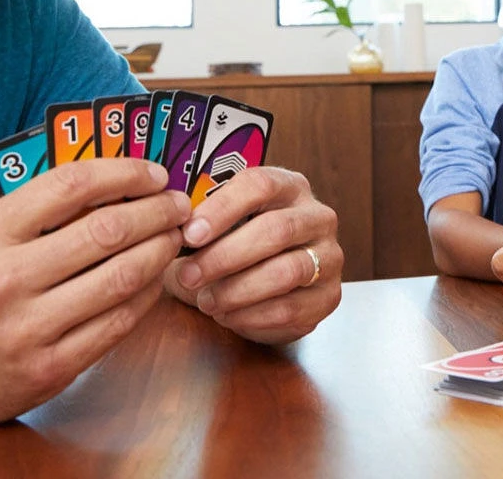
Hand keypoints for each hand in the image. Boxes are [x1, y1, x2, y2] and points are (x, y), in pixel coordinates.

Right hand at [0, 159, 189, 434]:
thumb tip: (111, 180)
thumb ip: (32, 209)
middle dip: (156, 211)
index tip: (152, 174)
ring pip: (121, 277)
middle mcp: (5, 280)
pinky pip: (117, 323)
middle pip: (106, 230)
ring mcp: (29, 330)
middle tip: (178, 204)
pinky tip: (156, 277)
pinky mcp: (50, 369)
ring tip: (175, 236)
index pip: (71, 186)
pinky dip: (147, 294)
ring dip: (160, 250)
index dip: (124, 173)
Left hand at [164, 167, 342, 343]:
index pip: (260, 185)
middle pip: (275, 230)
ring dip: (238, 290)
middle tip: (189, 275)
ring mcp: (329, 257)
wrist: (268, 283)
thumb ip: (201, 221)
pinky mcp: (329, 296)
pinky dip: (252, 316)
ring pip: (286, 272)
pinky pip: (291, 309)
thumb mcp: (221, 224)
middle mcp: (318, 216)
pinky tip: (227, 315)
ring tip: (205, 300)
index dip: (222, 209)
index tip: (189, 234)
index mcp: (289, 185)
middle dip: (225, 256)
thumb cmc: (238, 244)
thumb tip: (173, 228)